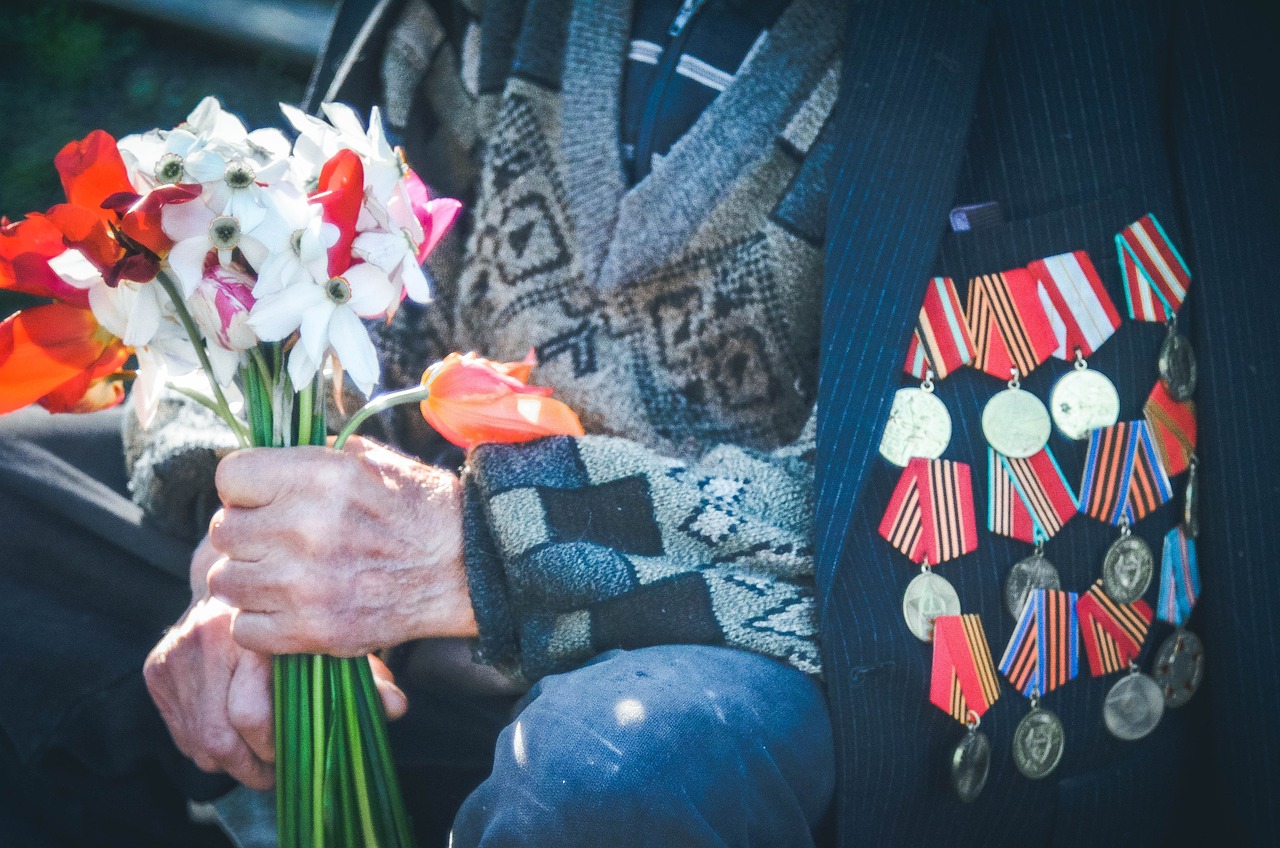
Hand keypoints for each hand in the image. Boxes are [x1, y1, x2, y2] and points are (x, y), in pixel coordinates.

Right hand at [145, 545, 408, 786]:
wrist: (238, 576)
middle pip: (220, 737)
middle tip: (277, 770)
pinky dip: (207, 746)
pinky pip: (181, 732)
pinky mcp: (155, 667)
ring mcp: (175, 653)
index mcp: (253, 626)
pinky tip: (233, 733)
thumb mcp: (331, 636)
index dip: (275, 746)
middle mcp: (206, 637)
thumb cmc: (295, 613)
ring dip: (230, 762)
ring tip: (259, 757)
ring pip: (199, 742)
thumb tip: (397, 707)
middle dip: (252, 766)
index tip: (296, 752)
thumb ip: (365, 673)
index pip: (253, 715)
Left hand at [206, 435, 476, 656]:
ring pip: (226, 581)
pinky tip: (291, 606)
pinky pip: (245, 627)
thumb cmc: (419, 508)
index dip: (246, 487)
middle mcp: (305, 527)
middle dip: (248, 533)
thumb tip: (257, 463)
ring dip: (250, 578)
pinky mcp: (313, 630)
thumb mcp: (368, 460)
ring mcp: (305, 584)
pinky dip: (262, 621)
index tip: (264, 497)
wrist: (466, 567)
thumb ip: (307, 458)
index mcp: (319, 476)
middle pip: (223, 531)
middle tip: (278, 538)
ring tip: (284, 574)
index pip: (230, 476)